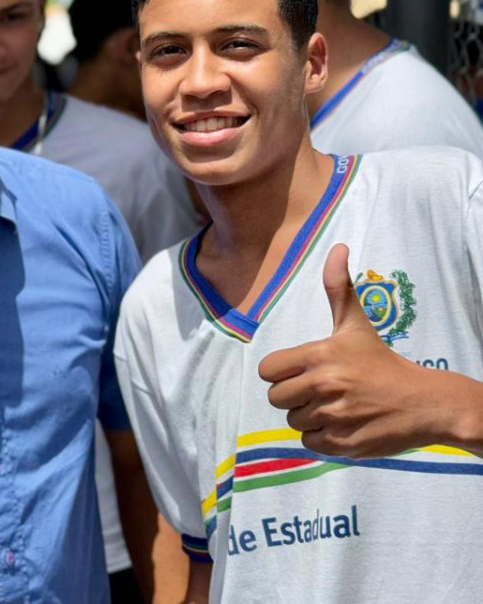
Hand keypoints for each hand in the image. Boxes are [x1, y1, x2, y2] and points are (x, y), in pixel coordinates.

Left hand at [259, 243, 437, 457]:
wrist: (424, 402)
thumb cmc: (382, 361)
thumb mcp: (356, 323)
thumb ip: (338, 287)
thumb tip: (338, 247)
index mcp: (319, 356)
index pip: (268, 371)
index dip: (280, 373)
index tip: (301, 371)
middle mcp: (322, 386)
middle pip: (276, 398)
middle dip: (294, 395)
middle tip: (321, 390)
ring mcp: (332, 416)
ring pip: (293, 421)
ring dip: (309, 416)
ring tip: (336, 405)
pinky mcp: (342, 443)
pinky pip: (309, 443)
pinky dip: (321, 437)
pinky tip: (342, 424)